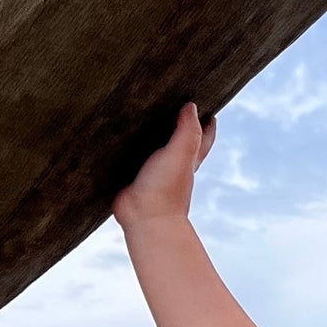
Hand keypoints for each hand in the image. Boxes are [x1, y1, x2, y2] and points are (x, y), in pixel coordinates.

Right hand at [113, 101, 215, 228]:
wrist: (144, 219)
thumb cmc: (166, 190)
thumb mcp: (181, 154)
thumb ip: (188, 131)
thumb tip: (192, 107)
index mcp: (188, 159)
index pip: (203, 138)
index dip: (207, 124)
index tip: (209, 110)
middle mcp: (173, 165)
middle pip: (181, 142)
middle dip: (180, 126)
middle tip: (176, 107)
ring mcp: (153, 172)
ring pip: (155, 150)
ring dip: (151, 137)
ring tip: (142, 117)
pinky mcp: (132, 177)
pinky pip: (131, 160)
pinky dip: (128, 150)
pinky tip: (118, 141)